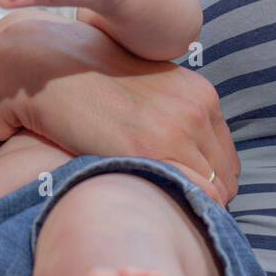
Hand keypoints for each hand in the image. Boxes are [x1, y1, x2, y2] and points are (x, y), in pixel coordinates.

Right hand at [0, 12, 237, 204]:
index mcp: (201, 94)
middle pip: (225, 175)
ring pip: (212, 190)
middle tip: (173, 209)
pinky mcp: (150, 148)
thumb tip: (179, 158)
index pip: (224, 155)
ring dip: (191, 204)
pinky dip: (178, 205)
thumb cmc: (88, 81)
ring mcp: (178, 129)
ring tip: (161, 210)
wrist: (50, 65)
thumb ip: (171, 115)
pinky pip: (189, 193)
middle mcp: (197, 109)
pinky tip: (153, 208)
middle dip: (205, 197)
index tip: (186, 195)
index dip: (210, 181)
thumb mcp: (146, 89)